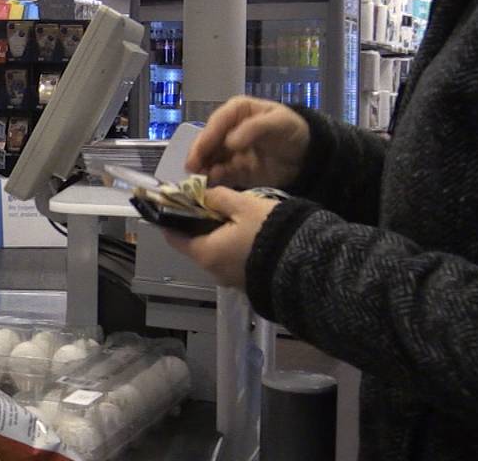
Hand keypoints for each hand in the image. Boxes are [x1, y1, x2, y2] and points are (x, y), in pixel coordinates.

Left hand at [163, 186, 278, 288]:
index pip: (173, 237)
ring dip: (218, 235)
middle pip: (195, 244)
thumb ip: (218, 197)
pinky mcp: (247, 282)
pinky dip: (231, 247)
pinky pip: (231, 261)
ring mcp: (230, 280)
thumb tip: (202, 194)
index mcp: (204, 252)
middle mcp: (212, 270)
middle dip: (199, 224)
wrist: (305, 263)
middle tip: (211, 203)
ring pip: (215, 252)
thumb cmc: (268, 232)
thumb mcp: (243, 205)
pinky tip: (246, 233)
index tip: (178, 203)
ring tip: (232, 215)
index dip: (172, 218)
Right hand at [185, 95, 309, 188]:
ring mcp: (229, 151)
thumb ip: (254, 128)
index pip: (216, 123)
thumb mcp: (278, 123)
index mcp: (236, 111)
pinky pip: (220, 175)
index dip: (206, 137)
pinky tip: (210, 186)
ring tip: (199, 180)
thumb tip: (229, 142)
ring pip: (210, 159)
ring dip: (203, 169)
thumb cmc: (292, 131)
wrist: (307, 156)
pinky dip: (213, 180)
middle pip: (208, 142)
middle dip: (199, 155)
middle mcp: (228, 130)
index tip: (199, 153)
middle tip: (191, 169)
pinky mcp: (234, 170)